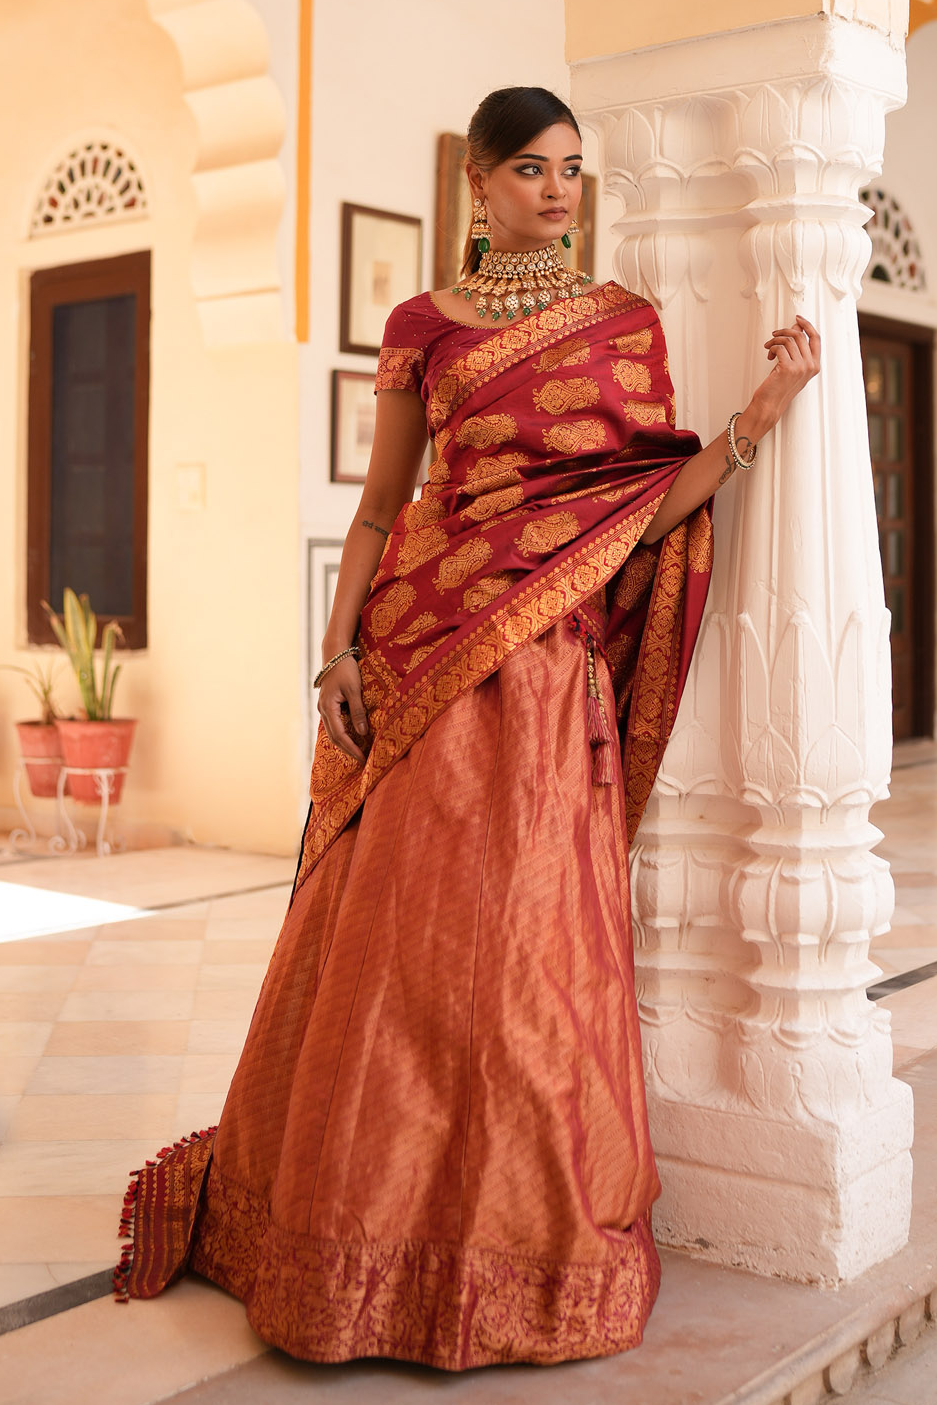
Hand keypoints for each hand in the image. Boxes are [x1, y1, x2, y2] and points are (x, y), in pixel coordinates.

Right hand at [317, 656, 369, 763]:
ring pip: (333, 731)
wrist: (335, 654)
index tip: (362, 758)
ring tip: (358, 751)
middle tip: (361, 760)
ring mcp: (324, 707)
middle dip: (347, 749)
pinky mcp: (328, 704)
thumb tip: (362, 733)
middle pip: (334, 737)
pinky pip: (334, 724)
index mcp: (328, 708)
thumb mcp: (354, 690)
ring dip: (344, 743)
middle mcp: (323, 710)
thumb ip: (358, 711)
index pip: (339, 735)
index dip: (351, 748)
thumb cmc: (345, 669)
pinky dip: (343, 733)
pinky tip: (352, 736)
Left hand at [747, 315, 821, 436]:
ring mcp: (801, 367)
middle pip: (800, 336)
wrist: (770, 405)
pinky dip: (772, 348)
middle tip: (774, 335)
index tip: (797, 318)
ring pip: (788, 340)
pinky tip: (769, 355)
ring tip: (768, 347)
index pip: (816, 338)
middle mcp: (810, 365)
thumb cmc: (779, 387)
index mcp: (815, 365)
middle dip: (784, 332)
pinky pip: (780, 347)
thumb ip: (796, 349)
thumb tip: (796, 327)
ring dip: (775, 340)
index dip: (807, 325)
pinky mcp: (788, 368)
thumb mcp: (792, 366)